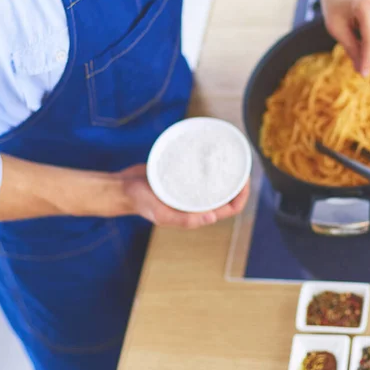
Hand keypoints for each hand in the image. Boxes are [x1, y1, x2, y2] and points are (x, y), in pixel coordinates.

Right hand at [118, 164, 249, 228]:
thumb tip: (212, 217)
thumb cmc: (141, 203)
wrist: (124, 188)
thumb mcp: (161, 214)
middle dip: (239, 180)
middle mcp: (198, 201)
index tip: (245, 180)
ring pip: (217, 180)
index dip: (242, 196)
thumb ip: (183, 219)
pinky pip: (203, 169)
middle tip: (242, 163)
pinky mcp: (184, 175)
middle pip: (228, 192)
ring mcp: (192, 188)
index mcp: (197, 213)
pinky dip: (211, 162)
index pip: (230, 208)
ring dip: (227, 170)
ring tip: (232, 155)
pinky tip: (213, 150)